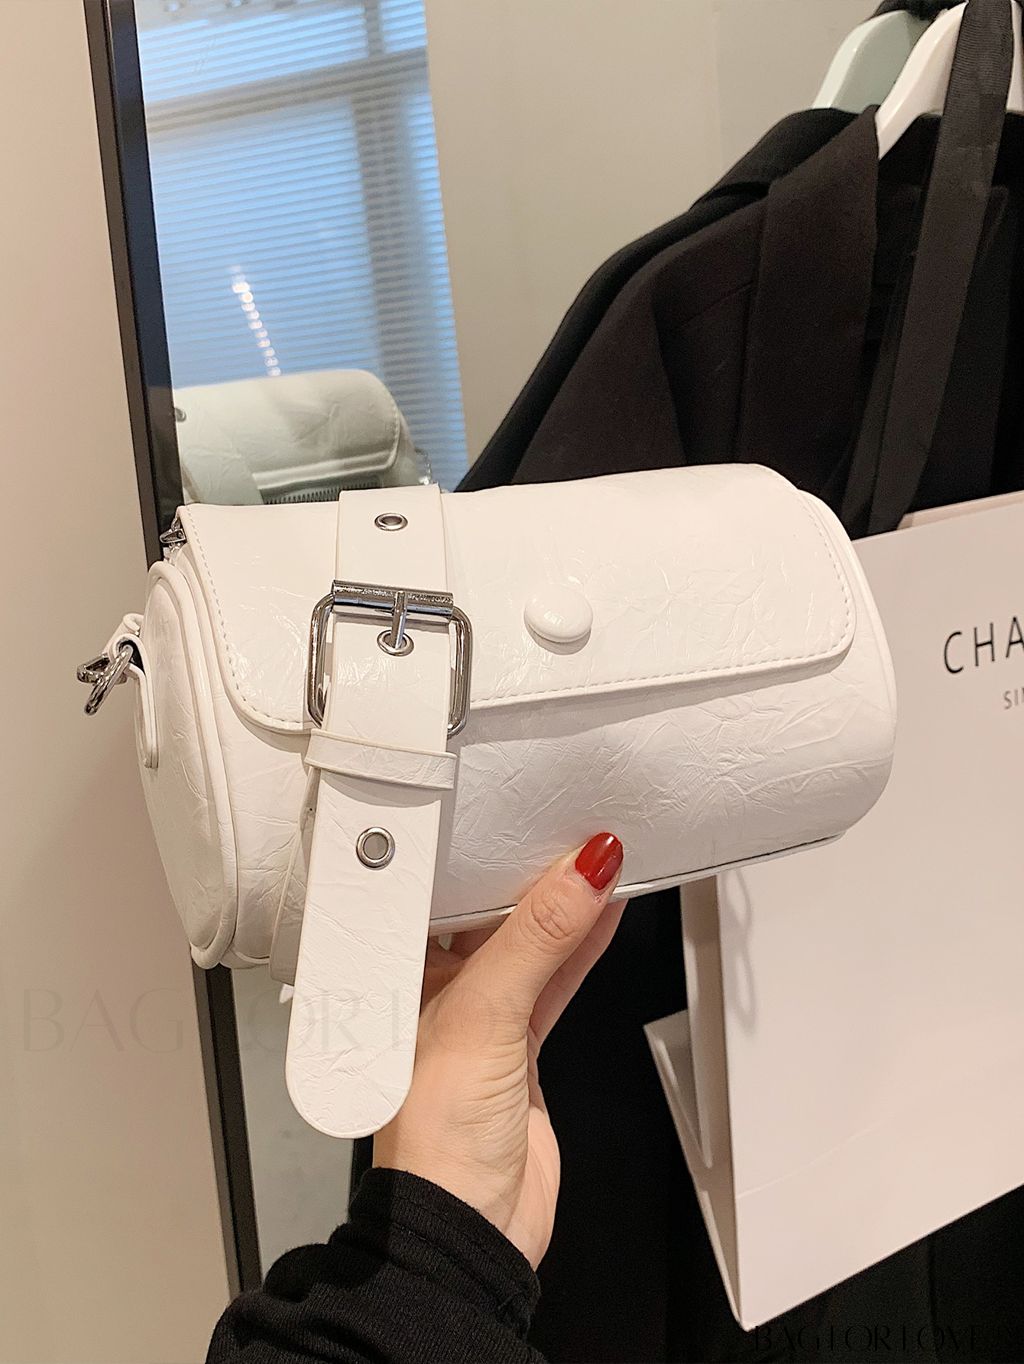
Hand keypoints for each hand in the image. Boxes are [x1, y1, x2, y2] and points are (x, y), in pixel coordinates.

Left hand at [373, 833, 625, 1268]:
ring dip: (565, 905)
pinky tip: (606, 911)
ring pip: (529, 943)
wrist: (470, 1233)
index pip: (441, 890)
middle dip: (527, 870)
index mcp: (398, 973)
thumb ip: (537, 940)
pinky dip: (582, 946)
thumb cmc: (433, 1140)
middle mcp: (433, 989)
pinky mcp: (520, 1045)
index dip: (478, 847)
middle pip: (487, 912)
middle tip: (568, 821)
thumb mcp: (484, 1017)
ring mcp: (482, 1018)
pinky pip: (555, 979)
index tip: (522, 807)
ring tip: (601, 856)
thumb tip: (582, 871)